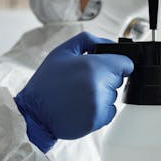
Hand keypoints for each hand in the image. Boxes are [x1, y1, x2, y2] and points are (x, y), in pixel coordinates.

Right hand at [14, 32, 132, 151]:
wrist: (34, 113)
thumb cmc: (46, 82)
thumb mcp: (62, 52)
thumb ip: (87, 40)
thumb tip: (110, 44)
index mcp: (93, 65)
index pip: (126, 63)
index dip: (117, 63)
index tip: (107, 66)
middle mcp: (99, 85)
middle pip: (118, 79)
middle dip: (106, 78)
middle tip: (84, 81)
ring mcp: (100, 104)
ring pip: (113, 96)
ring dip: (102, 94)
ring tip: (79, 95)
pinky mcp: (99, 120)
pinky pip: (110, 112)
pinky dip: (100, 110)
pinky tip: (82, 106)